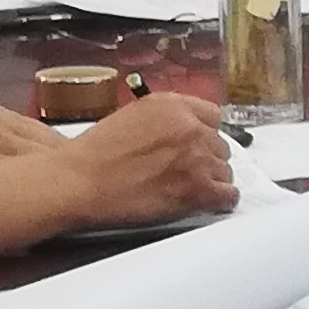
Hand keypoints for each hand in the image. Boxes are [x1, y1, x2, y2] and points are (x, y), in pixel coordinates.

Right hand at [58, 88, 233, 223]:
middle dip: (207, 158)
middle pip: (220, 145)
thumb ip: (164, 119)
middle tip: (190, 171)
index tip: (201, 144)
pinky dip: (221, 201)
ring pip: (225, 171)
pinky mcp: (197, 189)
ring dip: (212, 181)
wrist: (81, 181)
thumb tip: (180, 130)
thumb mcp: (131, 116)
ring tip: (192, 189)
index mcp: (173, 105)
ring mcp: (197, 158)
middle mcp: (190, 127)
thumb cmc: (95, 155)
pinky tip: (212, 202)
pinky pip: (227, 195)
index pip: (212, 116)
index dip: (205, 133)